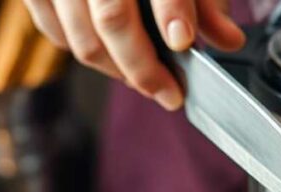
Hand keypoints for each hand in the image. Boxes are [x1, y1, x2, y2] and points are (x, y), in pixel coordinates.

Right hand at [22, 0, 244, 109]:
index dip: (172, 12)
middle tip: (171, 93)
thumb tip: (227, 39)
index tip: (183, 42)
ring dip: (117, 70)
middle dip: (144, 67)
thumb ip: (204, 0)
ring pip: (82, 39)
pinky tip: (112, 59)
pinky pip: (53, 30)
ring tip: (147, 80)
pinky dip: (83, 50)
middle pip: (112, 19)